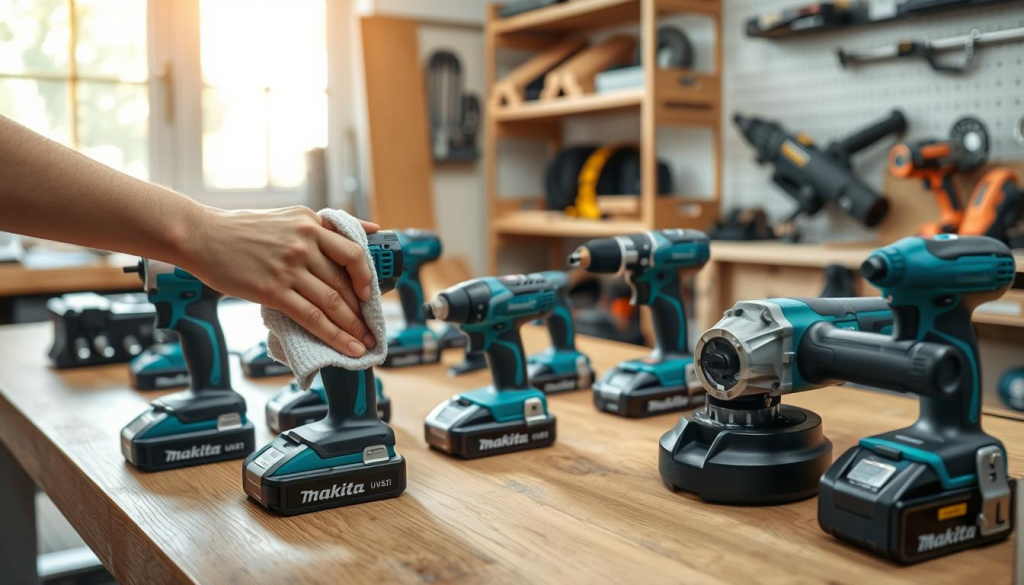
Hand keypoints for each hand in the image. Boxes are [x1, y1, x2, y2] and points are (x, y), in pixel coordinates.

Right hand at [183, 206, 379, 356]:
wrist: (200, 235)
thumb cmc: (240, 229)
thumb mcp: (289, 217)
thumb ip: (327, 226)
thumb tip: (373, 229)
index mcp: (310, 223)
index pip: (352, 252)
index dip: (367, 277)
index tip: (370, 294)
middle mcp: (304, 243)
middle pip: (344, 282)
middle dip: (361, 310)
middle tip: (372, 328)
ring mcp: (289, 267)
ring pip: (332, 302)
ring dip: (353, 327)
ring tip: (364, 342)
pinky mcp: (273, 290)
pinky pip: (311, 316)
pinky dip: (334, 335)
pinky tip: (346, 346)